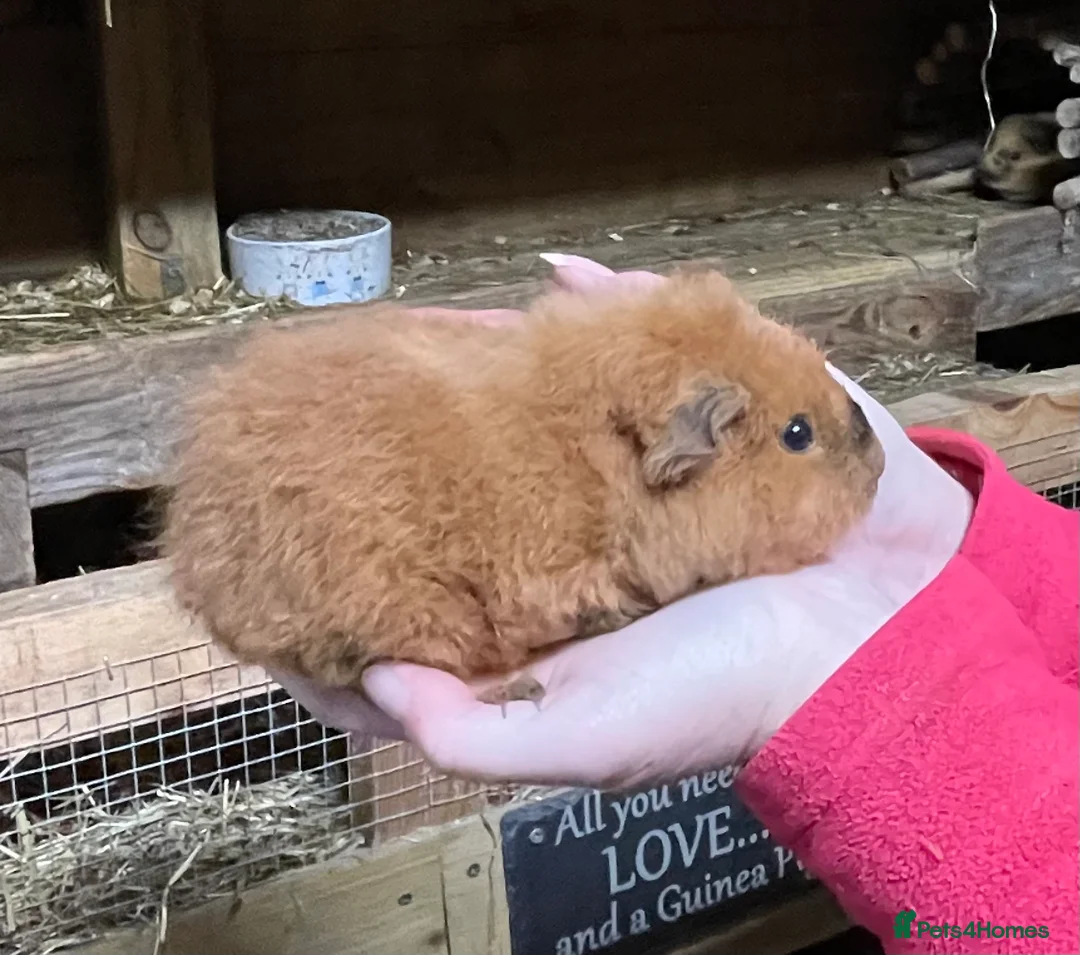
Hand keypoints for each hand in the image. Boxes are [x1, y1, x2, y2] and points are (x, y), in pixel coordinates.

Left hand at [271, 255, 973, 790]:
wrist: (884, 630)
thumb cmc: (729, 694)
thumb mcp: (583, 740)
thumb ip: (467, 731)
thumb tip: (364, 681)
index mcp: (546, 617)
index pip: (432, 590)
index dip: (364, 571)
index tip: (298, 538)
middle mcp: (582, 541)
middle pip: (478, 484)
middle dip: (420, 451)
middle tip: (352, 412)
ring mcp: (641, 475)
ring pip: (547, 412)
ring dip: (494, 372)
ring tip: (433, 338)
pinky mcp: (701, 424)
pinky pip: (636, 360)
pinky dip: (602, 313)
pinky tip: (554, 285)